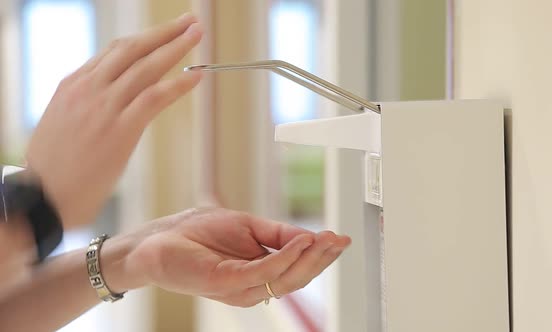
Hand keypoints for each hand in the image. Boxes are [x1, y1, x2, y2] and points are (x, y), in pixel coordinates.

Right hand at [25, 13, 202, 227]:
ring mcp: (103, 107)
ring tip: (198, 34)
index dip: (144, 40)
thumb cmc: (52, 170)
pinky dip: (178, 84)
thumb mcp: (61, 125)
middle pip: (132, 49)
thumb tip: (105, 102)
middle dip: (164, 32)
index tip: (164, 33)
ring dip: (176, 46)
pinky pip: (154, 97)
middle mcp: (88, 89)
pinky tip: (196, 75)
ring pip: (146, 66)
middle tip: (189, 21)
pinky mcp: (119, 130)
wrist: (42, 198)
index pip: (114, 52)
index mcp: (73, 85)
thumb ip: (83, 106)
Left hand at [105, 208, 350, 306]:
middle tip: (340, 240)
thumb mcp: (247, 226)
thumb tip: (310, 235)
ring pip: (286, 278)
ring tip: (327, 238)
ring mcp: (240, 288)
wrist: (156, 240)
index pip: (297, 269)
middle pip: (298, 278)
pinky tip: (302, 240)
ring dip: (311, 258)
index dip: (322, 256)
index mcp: (257, 273)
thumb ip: (278, 233)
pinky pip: (265, 271)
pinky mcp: (226, 282)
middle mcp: (252, 286)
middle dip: (323, 259)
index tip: (341, 239)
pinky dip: (287, 256)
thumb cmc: (195, 233)